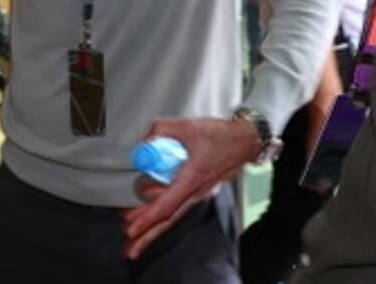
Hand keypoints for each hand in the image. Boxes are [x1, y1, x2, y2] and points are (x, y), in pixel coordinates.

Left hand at [120, 116, 259, 258]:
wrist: (244, 141)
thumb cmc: (224, 138)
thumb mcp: (189, 127)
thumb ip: (163, 129)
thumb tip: (145, 140)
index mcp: (193, 179)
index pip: (167, 205)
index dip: (147, 218)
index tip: (133, 229)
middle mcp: (195, 191)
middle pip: (169, 219)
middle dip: (148, 236)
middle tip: (131, 248)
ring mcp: (197, 192)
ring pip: (172, 213)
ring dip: (153, 226)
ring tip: (135, 233)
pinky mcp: (197, 188)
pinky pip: (177, 204)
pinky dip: (162, 210)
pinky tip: (149, 209)